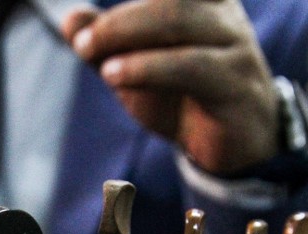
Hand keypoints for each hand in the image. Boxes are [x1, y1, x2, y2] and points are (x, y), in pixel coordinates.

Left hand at [62, 0, 278, 174]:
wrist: (235, 145)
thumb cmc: (185, 97)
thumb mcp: (139, 69)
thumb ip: (108, 44)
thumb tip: (70, 19)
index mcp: (202, 1)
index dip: (130, 5)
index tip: (93, 22)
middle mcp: (223, 14)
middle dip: (119, 20)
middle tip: (83, 45)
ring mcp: (235, 46)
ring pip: (181, 20)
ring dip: (128, 35)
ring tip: (96, 61)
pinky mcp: (237, 84)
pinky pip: (192, 65)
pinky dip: (148, 66)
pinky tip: (115, 76)